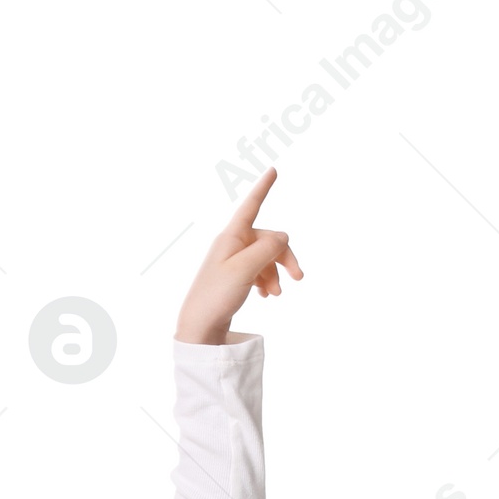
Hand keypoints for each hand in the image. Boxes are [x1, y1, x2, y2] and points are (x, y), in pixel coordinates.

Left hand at [175, 167, 302, 344]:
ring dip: (276, 273)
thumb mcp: (245, 269)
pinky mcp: (235, 278)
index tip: (273, 170)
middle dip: (284, 257)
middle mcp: (232, 245)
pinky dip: (266, 281)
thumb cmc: (216, 296)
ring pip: (266, 257)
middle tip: (298, 278)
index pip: (251, 206)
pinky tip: (268, 295)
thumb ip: (267, 248)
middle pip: (269, 240)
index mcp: (231, 236)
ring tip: (277, 294)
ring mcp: (233, 261)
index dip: (263, 188)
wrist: (199, 328)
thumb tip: (282, 237)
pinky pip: (258, 271)